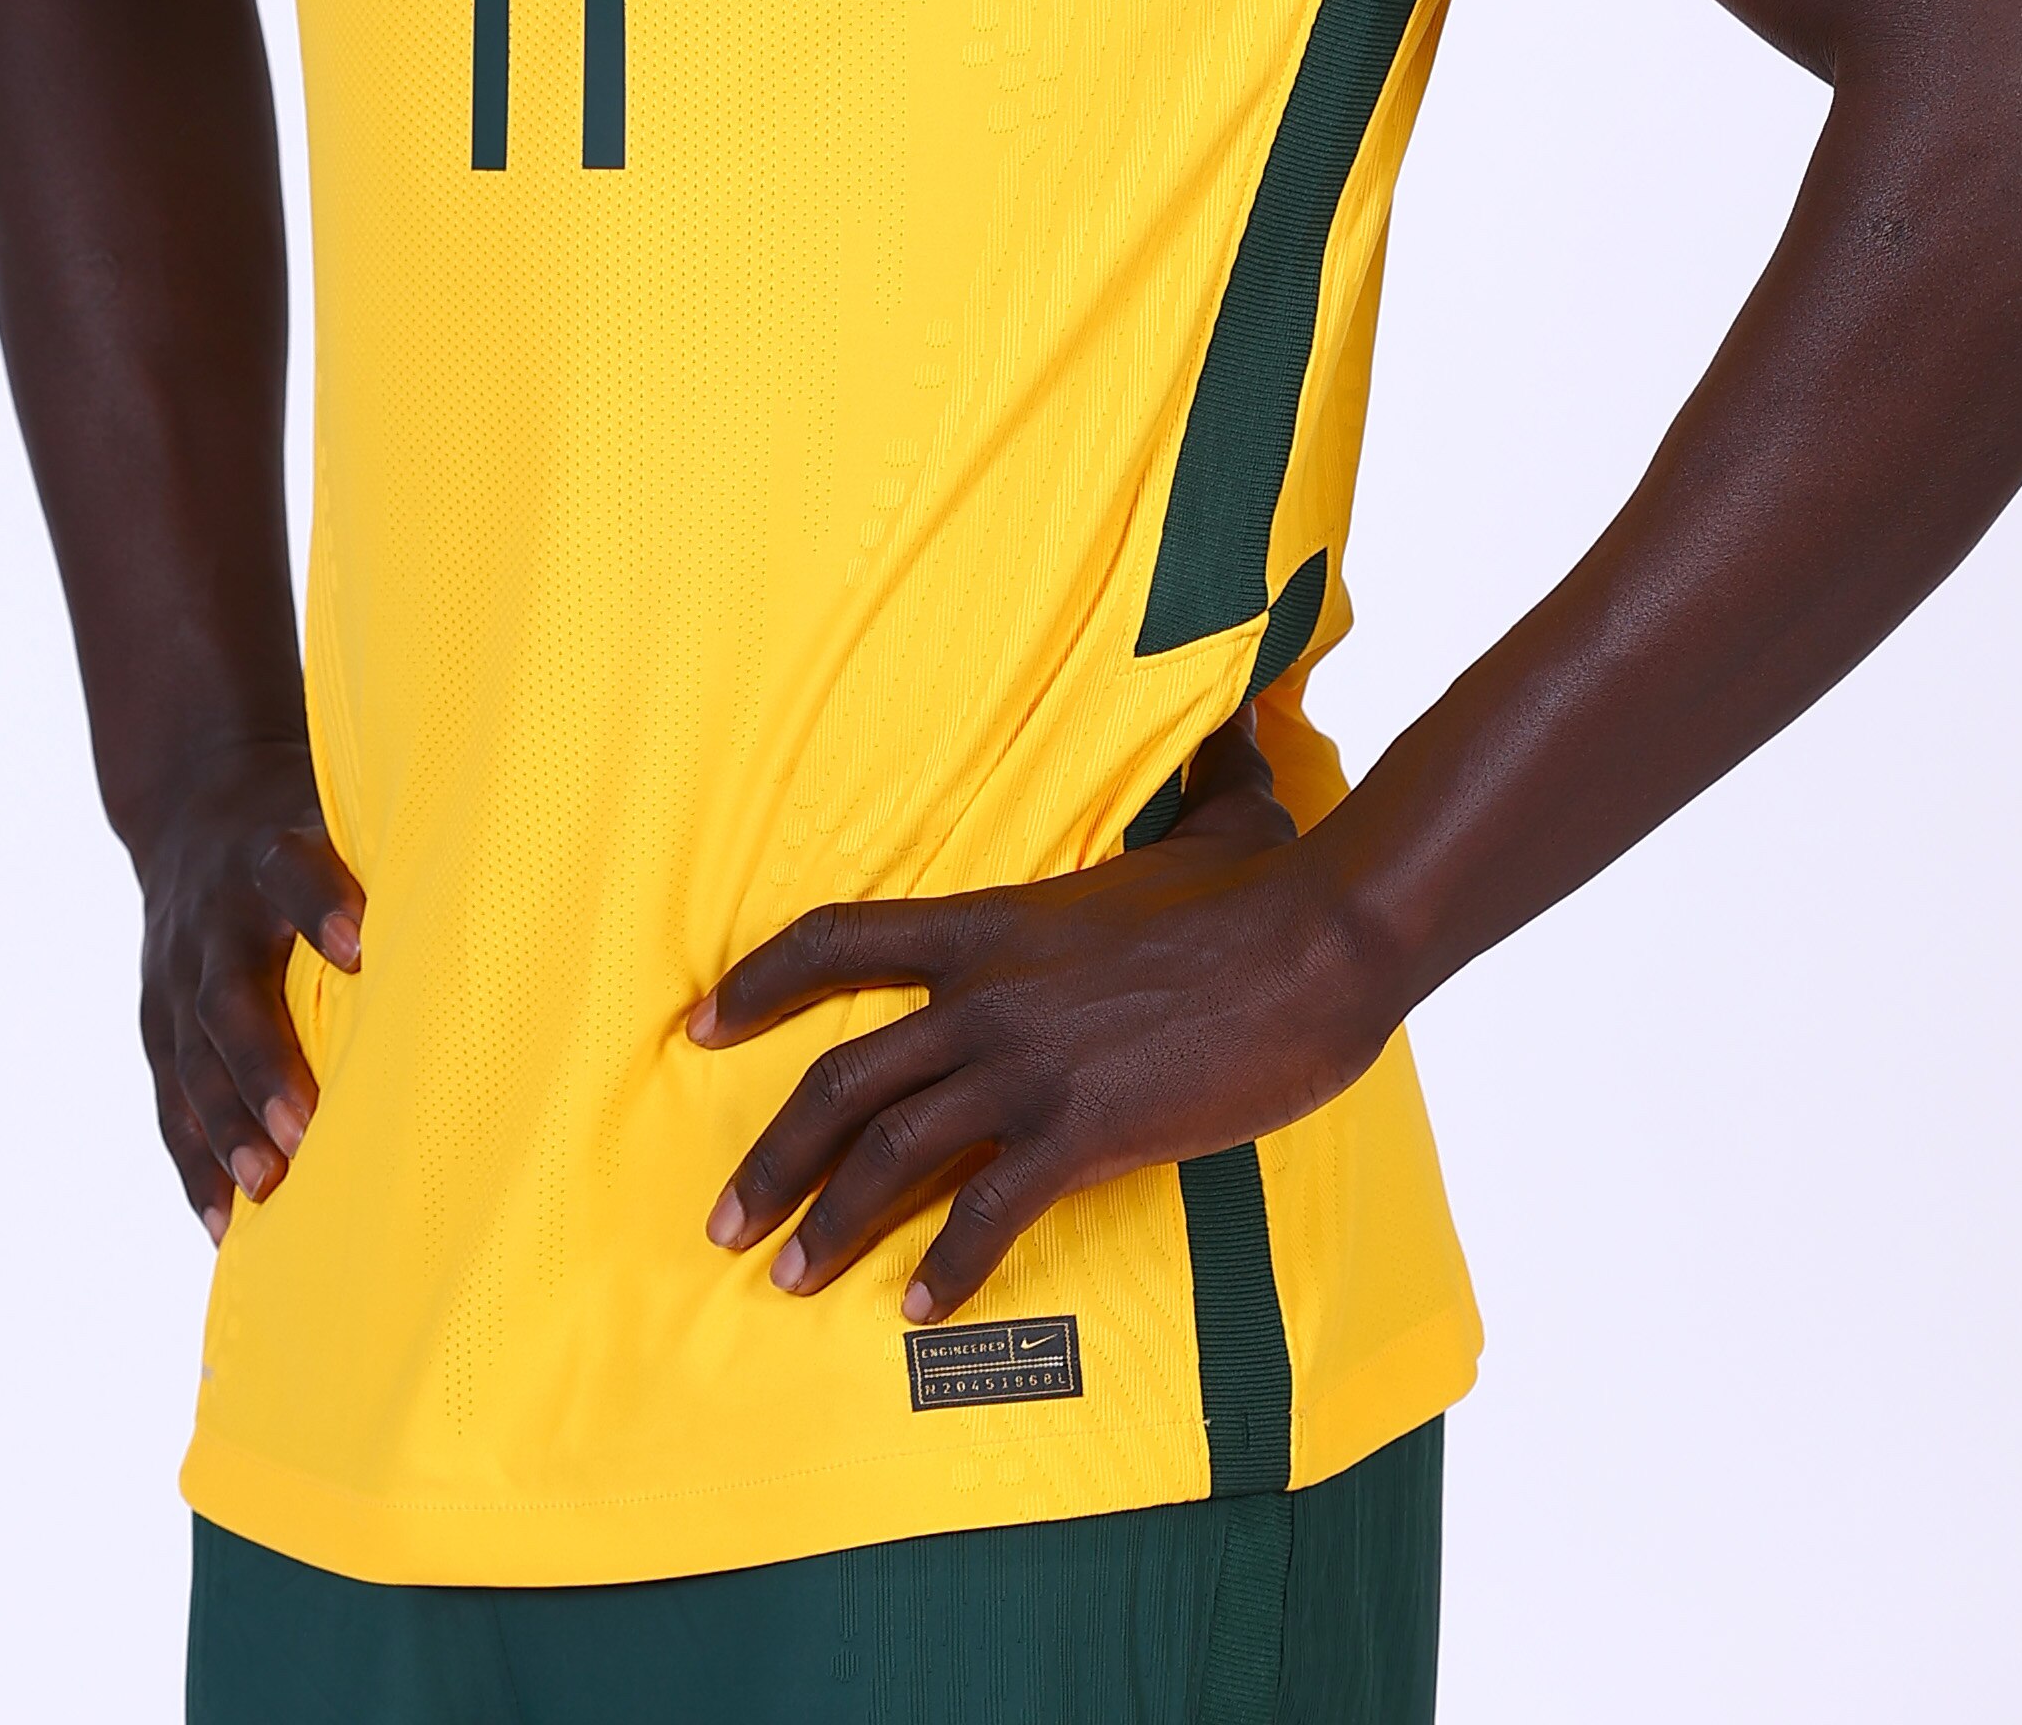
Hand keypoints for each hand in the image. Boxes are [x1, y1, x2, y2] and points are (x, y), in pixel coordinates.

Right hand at [129, 742, 363, 1242]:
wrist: (194, 803)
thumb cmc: (304, 822)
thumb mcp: (341, 807)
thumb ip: (397, 849)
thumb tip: (517, 874)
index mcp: (267, 852)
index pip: (289, 870)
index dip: (318, 902)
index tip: (358, 948)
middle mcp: (215, 917)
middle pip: (230, 993)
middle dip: (265, 1063)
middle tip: (304, 1128)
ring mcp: (176, 976)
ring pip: (194, 1059)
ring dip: (227, 1127)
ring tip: (265, 1189)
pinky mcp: (159, 1023)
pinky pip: (171, 1102)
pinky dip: (195, 1164)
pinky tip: (225, 1225)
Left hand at [690, 700, 1394, 1323]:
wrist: (1319, 945)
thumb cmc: (1268, 886)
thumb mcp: (1215, 818)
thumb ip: (1200, 775)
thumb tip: (1241, 713)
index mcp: (994, 923)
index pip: (838, 939)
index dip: (758, 980)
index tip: (701, 1022)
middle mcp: (987, 997)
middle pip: (837, 1079)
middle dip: (770, 1160)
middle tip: (726, 1223)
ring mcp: (1029, 1068)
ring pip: (888, 1155)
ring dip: (828, 1225)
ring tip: (793, 1280)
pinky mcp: (1082, 1133)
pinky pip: (986, 1214)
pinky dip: (945, 1269)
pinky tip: (919, 1308)